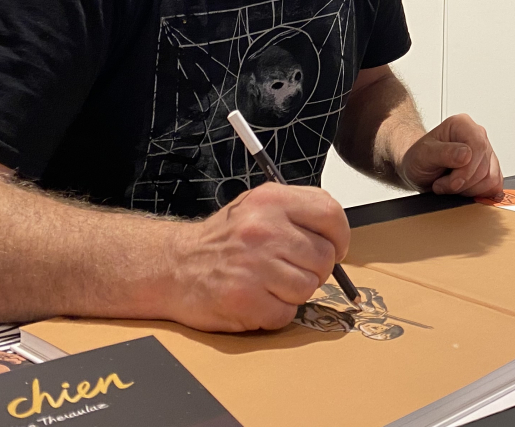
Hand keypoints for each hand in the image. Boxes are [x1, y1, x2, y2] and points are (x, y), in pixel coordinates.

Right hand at [165, 182, 348, 331]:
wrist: (174, 266)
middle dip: (315, 269)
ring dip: (294, 292)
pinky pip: (286, 313)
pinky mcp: (245, 300)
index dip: (340, 236)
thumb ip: (299, 214)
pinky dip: (276, 313)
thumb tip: (338, 236)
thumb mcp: (259, 207)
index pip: (331, 213)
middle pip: (324, 257)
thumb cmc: (222, 240)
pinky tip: (257, 299)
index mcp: (271, 201)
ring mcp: (254, 266)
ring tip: (269, 283)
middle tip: (291, 269)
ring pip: (309, 287)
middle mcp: (264, 230)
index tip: (336, 247)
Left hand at [398, 114, 502, 196]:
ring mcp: (486, 153)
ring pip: (491, 178)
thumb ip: (444, 153)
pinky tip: (462, 189)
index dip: (466, 170)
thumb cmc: (419, 158)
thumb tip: (466, 154)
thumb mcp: (423, 155)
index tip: (451, 182)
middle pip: (484, 166)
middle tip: (443, 184)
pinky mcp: (490, 169)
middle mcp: (477, 135)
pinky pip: (494, 186)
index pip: (478, 146)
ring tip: (450, 184)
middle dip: (463, 183)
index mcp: (462, 125)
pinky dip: (477, 193)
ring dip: (468, 189)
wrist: (418, 169)